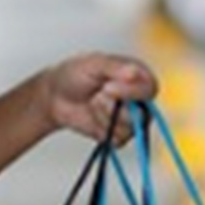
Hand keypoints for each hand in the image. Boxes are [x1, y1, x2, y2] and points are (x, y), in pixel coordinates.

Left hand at [38, 53, 159, 141]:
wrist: (55, 96)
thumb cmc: (75, 74)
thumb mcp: (93, 64)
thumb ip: (115, 67)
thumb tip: (135, 72)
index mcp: (138, 76)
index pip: (150, 88)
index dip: (131, 91)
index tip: (107, 88)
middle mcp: (139, 99)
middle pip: (144, 113)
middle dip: (114, 107)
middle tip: (96, 97)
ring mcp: (131, 119)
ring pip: (131, 128)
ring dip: (106, 117)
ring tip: (92, 104)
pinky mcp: (120, 135)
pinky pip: (120, 140)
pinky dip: (102, 130)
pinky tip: (92, 117)